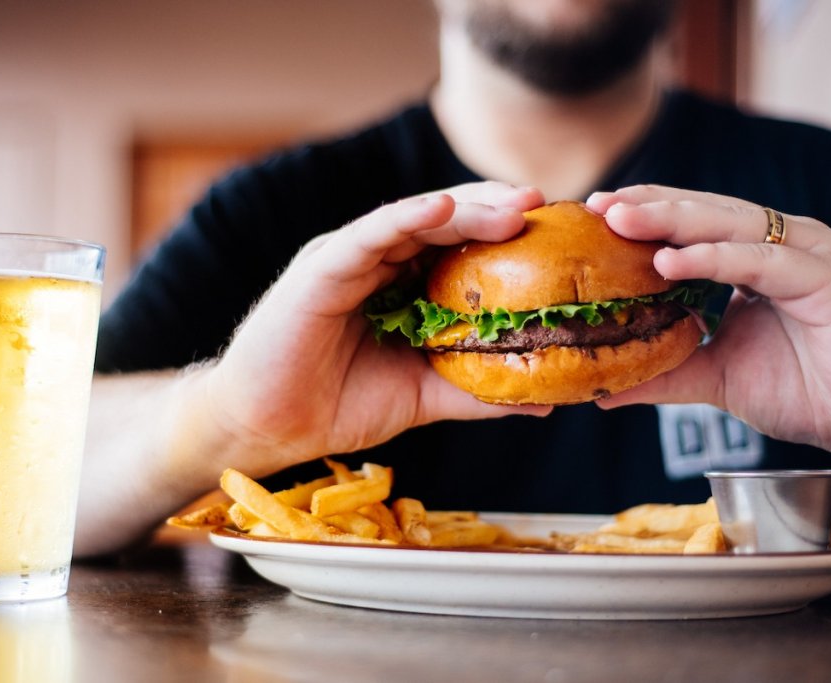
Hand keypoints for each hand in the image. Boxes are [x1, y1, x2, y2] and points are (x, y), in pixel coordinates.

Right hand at [204, 182, 549, 476]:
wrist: (272, 428)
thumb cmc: (338, 405)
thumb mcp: (423, 395)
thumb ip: (477, 392)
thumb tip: (546, 399)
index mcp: (400, 284)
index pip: (460, 247)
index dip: (507, 237)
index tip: (559, 236)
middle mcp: (376, 261)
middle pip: (444, 224)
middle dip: (496, 211)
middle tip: (546, 206)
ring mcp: (348, 258)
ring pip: (413, 220)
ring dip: (465, 208)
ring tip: (514, 206)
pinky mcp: (320, 268)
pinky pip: (367, 236)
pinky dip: (404, 219)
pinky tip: (442, 209)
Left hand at [587, 185, 830, 474]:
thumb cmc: (805, 390)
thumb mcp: (715, 377)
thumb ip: (663, 373)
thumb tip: (603, 388)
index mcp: (755, 257)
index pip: (691, 225)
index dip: (644, 216)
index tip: (593, 214)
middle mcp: (781, 245)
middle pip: (704, 214)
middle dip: (648, 206)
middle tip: (597, 204)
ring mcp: (807, 255)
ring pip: (730, 226)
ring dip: (671, 221)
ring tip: (620, 221)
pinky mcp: (828, 278)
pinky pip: (761, 261)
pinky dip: (714, 259)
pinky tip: (669, 261)